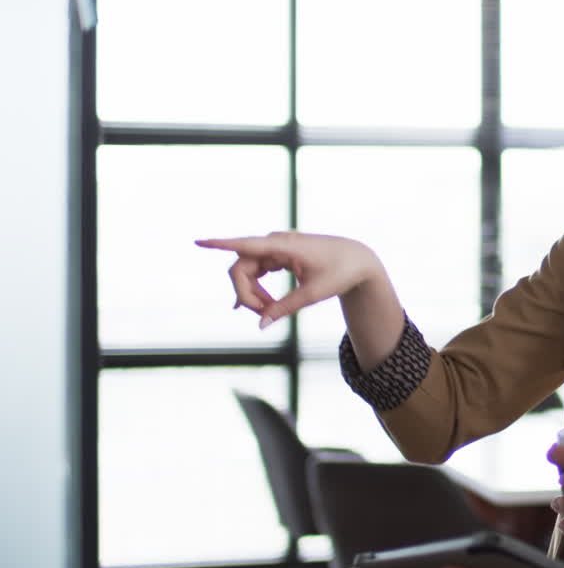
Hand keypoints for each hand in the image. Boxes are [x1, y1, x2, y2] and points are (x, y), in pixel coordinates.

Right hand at [195, 232, 381, 327]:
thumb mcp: (314, 293)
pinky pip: (258, 271)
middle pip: (242, 267)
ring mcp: (277, 248)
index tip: (198, 242)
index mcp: (285, 246)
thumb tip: (260, 325)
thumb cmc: (340, 272)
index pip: (246, 245)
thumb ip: (285, 308)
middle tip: (263, 314)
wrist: (359, 261)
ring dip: (253, 293)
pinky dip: (256, 288)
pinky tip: (254, 305)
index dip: (220, 244)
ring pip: (248, 271)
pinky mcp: (280, 256)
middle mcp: (277, 243)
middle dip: (245, 293)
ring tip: (268, 311)